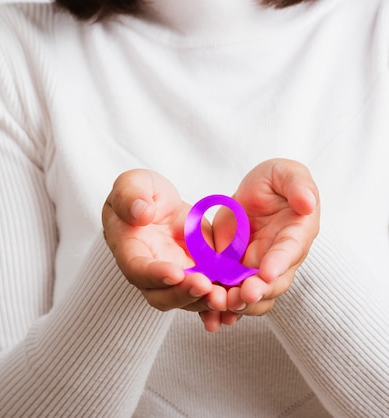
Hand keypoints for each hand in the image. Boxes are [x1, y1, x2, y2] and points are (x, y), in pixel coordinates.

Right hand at [102, 169, 227, 313]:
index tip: (175, 273)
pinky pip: (209, 291)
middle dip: (184, 294)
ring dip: (205, 301)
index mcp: (129, 250)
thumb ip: (130, 196)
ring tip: (226, 296)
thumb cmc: (137, 192)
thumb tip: (141, 213)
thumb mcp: (131, 183)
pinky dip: (223, 299)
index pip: (137, 269)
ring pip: (187, 299)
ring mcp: (175, 275)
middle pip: (162, 295)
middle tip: (205, 286)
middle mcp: (150, 271)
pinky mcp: (198, 272)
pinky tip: (239, 299)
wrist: (155, 203)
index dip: (155, 274)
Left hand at [210, 159, 319, 323]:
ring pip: (252, 296)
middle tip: (241, 296)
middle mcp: (279, 259)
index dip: (279, 263)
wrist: (252, 195)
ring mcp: (256, 269)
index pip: (290, 251)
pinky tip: (210, 317)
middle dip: (257, 292)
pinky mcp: (234, 273)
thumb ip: (297, 183)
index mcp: (296, 234)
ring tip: (220, 305)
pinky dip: (221, 308)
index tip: (266, 273)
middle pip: (272, 283)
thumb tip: (307, 203)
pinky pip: (230, 295)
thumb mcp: (285, 172)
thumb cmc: (274, 182)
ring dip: (238, 304)